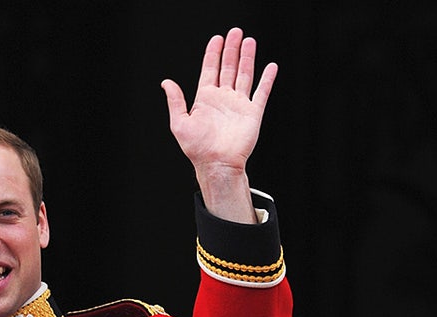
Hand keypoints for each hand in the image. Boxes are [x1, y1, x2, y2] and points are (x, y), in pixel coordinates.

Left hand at [162, 27, 276, 179]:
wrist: (217, 164)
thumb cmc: (197, 148)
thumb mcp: (179, 122)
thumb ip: (175, 101)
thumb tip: (166, 82)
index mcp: (205, 99)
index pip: (210, 70)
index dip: (213, 53)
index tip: (216, 39)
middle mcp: (222, 99)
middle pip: (228, 68)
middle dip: (231, 50)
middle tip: (235, 32)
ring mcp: (238, 104)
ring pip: (244, 75)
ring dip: (247, 58)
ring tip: (249, 41)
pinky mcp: (252, 112)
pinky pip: (261, 92)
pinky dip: (267, 79)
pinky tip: (270, 66)